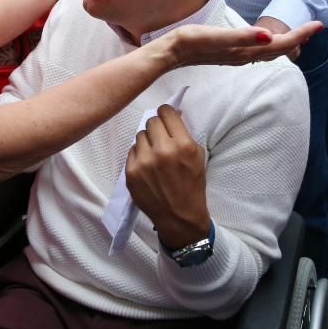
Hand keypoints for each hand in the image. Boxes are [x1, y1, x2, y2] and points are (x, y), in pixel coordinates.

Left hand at [126, 105, 209, 249]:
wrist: (179, 216)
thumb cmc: (192, 185)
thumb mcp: (197, 156)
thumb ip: (183, 135)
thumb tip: (171, 115)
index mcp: (183, 145)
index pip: (166, 112)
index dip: (166, 114)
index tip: (167, 118)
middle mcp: (162, 150)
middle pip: (151, 121)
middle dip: (157, 127)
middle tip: (161, 138)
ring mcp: (144, 161)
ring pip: (140, 135)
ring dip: (147, 141)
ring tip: (154, 154)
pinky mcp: (131, 171)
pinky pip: (132, 151)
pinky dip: (139, 155)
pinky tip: (147, 165)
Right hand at [164, 20, 322, 68]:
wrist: (168, 55)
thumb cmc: (188, 43)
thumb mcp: (214, 36)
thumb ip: (242, 37)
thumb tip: (269, 37)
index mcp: (244, 50)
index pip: (280, 44)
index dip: (300, 34)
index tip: (318, 24)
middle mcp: (244, 55)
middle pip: (278, 49)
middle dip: (298, 38)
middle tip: (314, 27)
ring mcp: (236, 56)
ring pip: (268, 51)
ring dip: (285, 43)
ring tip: (298, 33)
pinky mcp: (228, 53)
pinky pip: (257, 51)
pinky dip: (270, 45)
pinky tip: (268, 41)